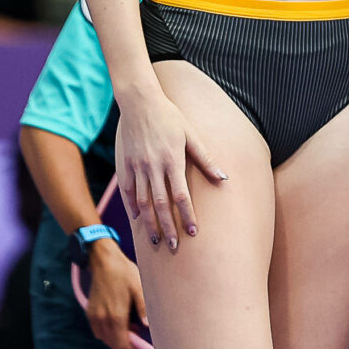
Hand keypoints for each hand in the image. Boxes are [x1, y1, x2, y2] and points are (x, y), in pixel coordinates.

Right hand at [83, 240, 147, 348]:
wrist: (103, 261)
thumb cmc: (123, 272)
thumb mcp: (139, 288)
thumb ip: (143, 308)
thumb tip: (148, 325)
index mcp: (116, 315)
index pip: (122, 344)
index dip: (132, 348)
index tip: (141, 345)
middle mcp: (102, 318)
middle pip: (113, 344)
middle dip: (126, 344)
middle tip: (137, 333)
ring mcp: (94, 315)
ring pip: (104, 338)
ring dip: (116, 338)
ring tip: (128, 326)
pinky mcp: (89, 311)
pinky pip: (97, 330)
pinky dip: (107, 332)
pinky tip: (117, 321)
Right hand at [116, 87, 225, 249]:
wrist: (140, 101)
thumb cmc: (170, 117)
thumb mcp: (191, 135)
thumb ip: (206, 158)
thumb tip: (224, 178)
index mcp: (172, 160)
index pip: (181, 195)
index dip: (187, 215)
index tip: (194, 232)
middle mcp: (153, 166)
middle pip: (160, 204)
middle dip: (168, 227)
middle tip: (174, 246)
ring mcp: (136, 166)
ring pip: (142, 202)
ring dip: (149, 223)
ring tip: (155, 240)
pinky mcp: (124, 164)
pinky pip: (127, 191)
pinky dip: (132, 207)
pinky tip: (137, 220)